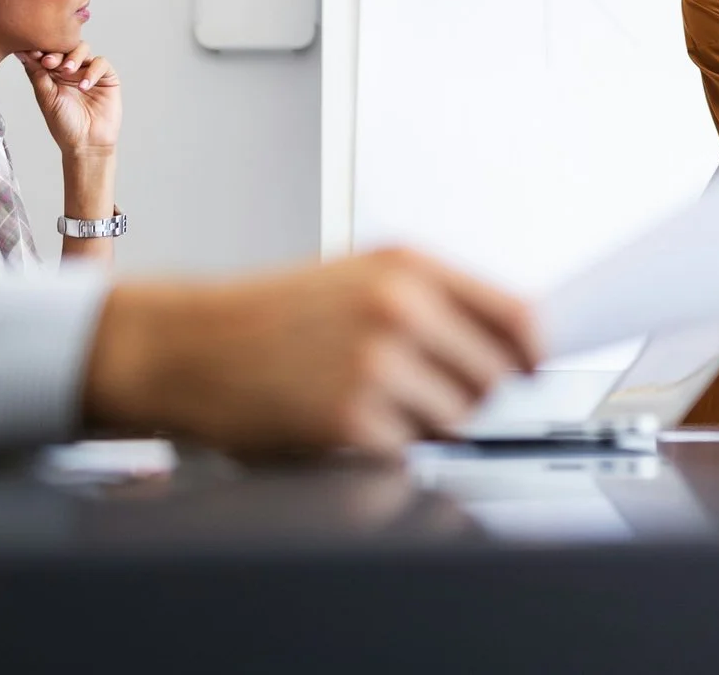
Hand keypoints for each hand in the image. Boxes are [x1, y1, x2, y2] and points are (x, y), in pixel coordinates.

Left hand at [22, 41, 120, 153]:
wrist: (86, 143)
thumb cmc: (64, 124)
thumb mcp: (45, 97)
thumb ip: (37, 73)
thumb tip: (22, 51)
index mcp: (53, 73)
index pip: (47, 52)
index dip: (40, 49)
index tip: (33, 53)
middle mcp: (71, 69)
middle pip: (65, 45)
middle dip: (56, 51)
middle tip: (49, 62)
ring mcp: (89, 72)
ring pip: (83, 48)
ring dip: (74, 56)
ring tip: (67, 71)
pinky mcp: (107, 77)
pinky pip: (100, 63)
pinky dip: (92, 71)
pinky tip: (84, 86)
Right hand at [83, 247, 539, 455]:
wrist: (186, 345)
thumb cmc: (269, 315)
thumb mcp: (357, 276)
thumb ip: (435, 301)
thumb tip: (514, 341)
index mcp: (408, 267)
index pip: (516, 314)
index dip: (532, 351)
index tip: (532, 368)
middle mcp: (400, 308)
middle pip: (493, 376)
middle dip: (467, 392)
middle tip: (417, 389)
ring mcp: (377, 365)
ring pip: (455, 418)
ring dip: (422, 422)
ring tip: (366, 398)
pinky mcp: (351, 420)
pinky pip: (406, 450)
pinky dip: (381, 448)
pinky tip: (338, 421)